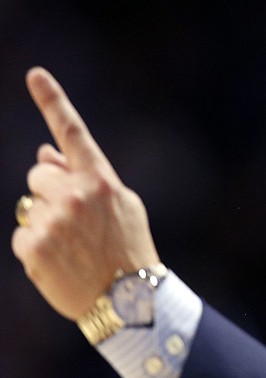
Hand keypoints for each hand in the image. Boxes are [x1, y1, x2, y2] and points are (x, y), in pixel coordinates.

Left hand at [12, 67, 159, 320]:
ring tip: (73, 248)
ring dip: (44, 220)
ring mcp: (52, 220)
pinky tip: (61, 262)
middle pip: (38, 175)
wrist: (130, 303)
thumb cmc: (130, 251)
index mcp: (101, 181)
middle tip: (76, 223)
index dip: (54, 101)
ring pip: (28, 205)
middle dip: (50, 192)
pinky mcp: (32, 246)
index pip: (74, 134)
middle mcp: (75, 195)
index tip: (35, 74)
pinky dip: (36, 248)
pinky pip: (22, 235)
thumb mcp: (124, 208)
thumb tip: (43, 153)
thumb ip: (88, 178)